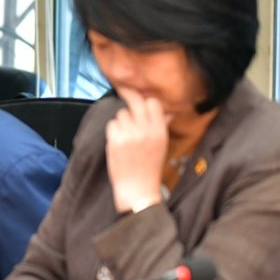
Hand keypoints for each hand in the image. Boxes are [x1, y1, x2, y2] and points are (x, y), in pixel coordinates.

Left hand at [105, 87, 167, 213]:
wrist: (138, 188)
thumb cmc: (150, 167)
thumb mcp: (161, 145)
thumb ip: (162, 126)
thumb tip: (168, 113)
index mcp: (159, 131)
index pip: (153, 103)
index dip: (145, 99)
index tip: (139, 96)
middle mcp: (146, 131)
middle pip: (135, 102)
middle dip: (129, 95)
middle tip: (124, 91)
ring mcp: (130, 135)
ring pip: (121, 114)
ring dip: (122, 120)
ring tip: (126, 134)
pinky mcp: (115, 141)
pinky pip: (111, 124)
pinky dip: (113, 130)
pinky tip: (118, 140)